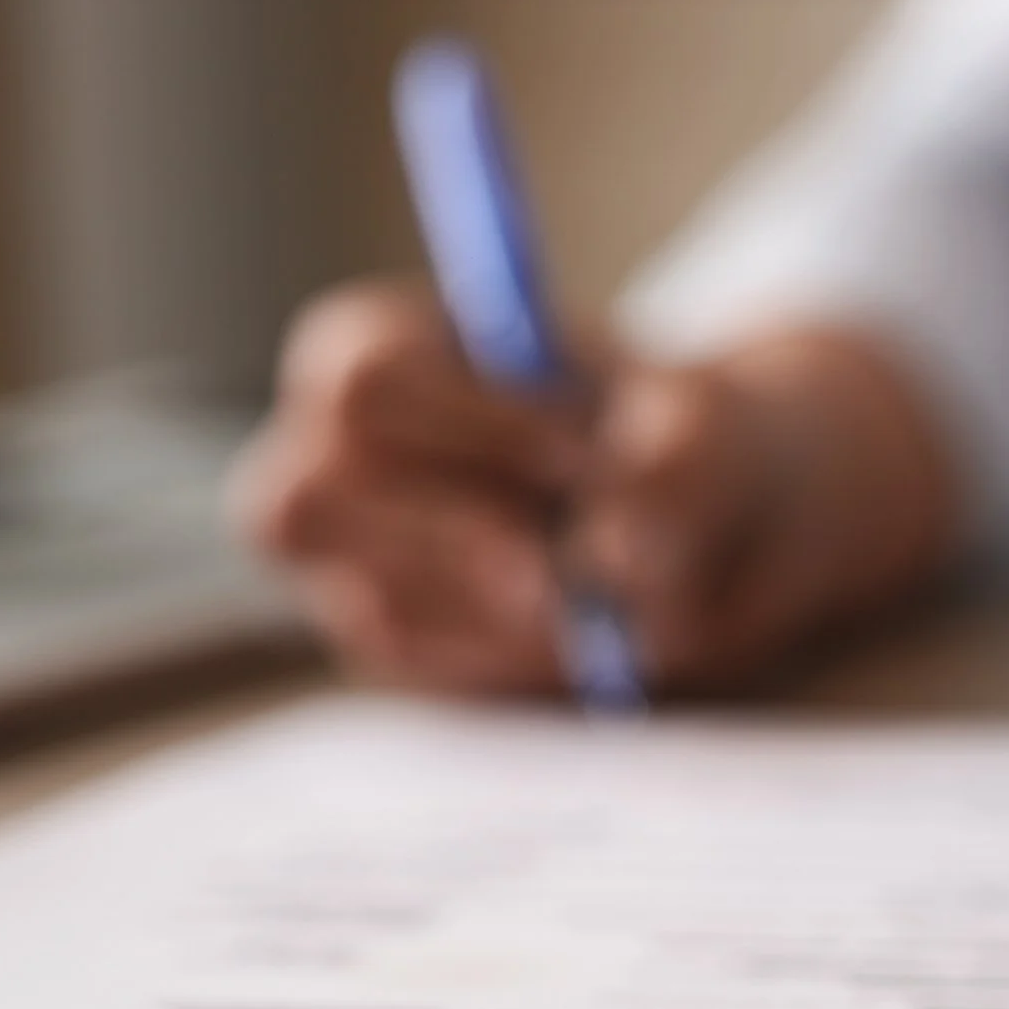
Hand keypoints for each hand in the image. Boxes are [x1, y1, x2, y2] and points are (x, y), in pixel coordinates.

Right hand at [230, 281, 957, 694]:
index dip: (466, 422)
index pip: (359, 377)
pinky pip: (410, 662)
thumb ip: (676, 468)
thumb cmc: (680, 443)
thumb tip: (613, 552)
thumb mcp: (710, 433)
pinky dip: (499, 650)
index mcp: (391, 346)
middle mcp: (333, 446)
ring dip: (486, 604)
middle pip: (298, 499)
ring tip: (583, 589)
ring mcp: (345, 555)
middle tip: (560, 567)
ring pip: (360, 596)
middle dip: (448, 536)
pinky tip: (567, 620)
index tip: (587, 450)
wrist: (704, 524)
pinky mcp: (383, 636)